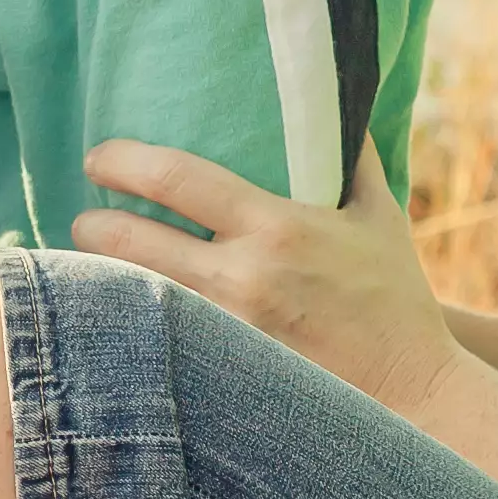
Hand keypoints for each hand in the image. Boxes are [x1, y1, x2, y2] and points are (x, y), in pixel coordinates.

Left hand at [74, 137, 463, 416]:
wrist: (414, 393)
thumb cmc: (395, 301)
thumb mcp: (381, 219)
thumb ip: (354, 159)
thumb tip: (339, 104)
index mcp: (277, 227)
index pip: (177, 178)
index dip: (124, 160)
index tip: (99, 157)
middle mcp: (243, 279)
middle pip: (130, 240)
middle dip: (90, 224)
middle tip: (83, 217)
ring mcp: (227, 334)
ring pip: (132, 295)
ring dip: (100, 278)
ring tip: (91, 265)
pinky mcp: (222, 378)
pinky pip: (157, 342)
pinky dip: (132, 325)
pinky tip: (118, 317)